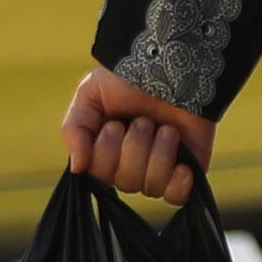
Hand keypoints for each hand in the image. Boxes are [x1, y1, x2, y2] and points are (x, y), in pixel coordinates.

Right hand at [60, 69, 209, 196]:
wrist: (174, 65)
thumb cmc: (128, 78)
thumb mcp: (89, 95)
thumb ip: (74, 130)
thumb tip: (78, 168)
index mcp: (105, 150)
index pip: (98, 173)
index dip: (107, 151)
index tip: (114, 124)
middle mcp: (130, 164)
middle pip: (125, 182)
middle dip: (135, 146)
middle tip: (144, 121)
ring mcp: (159, 170)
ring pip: (150, 187)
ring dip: (159, 153)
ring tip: (167, 129)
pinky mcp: (187, 172)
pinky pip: (177, 197)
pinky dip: (178, 182)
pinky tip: (182, 163)